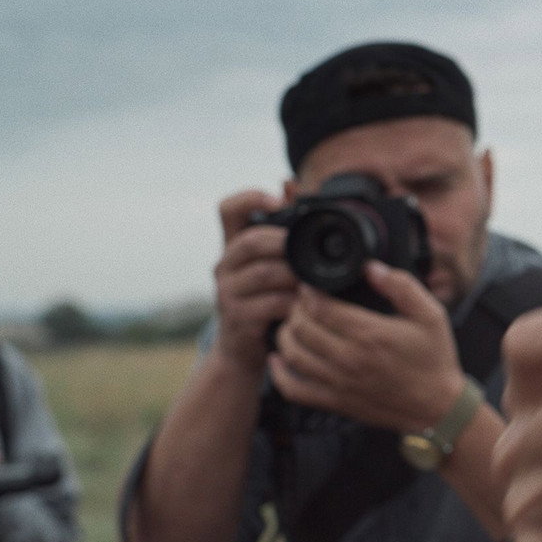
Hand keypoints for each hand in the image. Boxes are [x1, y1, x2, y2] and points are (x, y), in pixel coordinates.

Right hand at [212, 190, 298, 370]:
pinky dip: (294, 303)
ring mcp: (227, 293)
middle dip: (285, 243)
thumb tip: (295, 188)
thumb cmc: (267, 303)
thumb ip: (284, 236)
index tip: (278, 199)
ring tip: (316, 281)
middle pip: (251, 241)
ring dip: (296, 276)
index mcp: (234, 247)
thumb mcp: (274, 268)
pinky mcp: (237, 319)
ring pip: (264, 273)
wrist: (244, 352)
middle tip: (312, 253)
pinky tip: (308, 305)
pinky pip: (270, 304)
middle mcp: (225, 265)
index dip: (251, 197)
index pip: (228, 209)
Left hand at [268, 260, 466, 431]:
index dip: (308, 292)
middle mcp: (350, 360)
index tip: (309, 285)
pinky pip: (294, 389)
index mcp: (370, 335)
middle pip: (302, 328)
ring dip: (286, 334)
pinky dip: (279, 373)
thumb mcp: (431, 315)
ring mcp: (339, 384)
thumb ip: (402, 286)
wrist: (438, 408)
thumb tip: (371, 267)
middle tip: (302, 301)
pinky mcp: (336, 402)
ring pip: (293, 354)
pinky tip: (279, 359)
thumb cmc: (435, 360)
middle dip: (296, 309)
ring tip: (294, 323)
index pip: (321, 307)